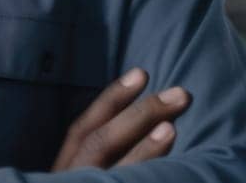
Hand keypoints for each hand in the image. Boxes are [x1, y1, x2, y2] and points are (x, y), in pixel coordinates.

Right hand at [50, 68, 189, 170]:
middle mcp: (70, 179)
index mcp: (64, 169)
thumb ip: (104, 155)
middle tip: (181, 95)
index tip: (142, 73)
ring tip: (171, 128)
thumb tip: (149, 122)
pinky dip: (145, 179)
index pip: (83, 130)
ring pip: (111, 174)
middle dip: (139, 116)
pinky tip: (171, 173)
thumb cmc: (90, 179)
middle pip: (97, 144)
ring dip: (143, 151)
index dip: (112, 100)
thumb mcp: (83, 172)